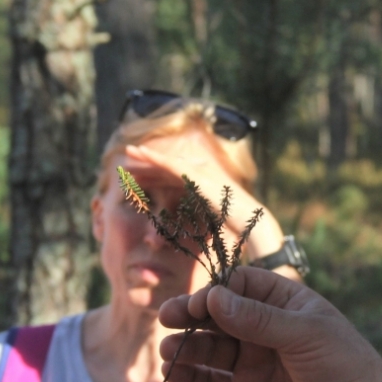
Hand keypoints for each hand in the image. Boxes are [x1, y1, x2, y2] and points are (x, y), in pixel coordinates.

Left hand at [121, 142, 285, 262]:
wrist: (254, 225)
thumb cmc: (236, 228)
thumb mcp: (211, 221)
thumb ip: (198, 216)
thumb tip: (187, 226)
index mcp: (201, 184)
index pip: (174, 178)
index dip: (155, 176)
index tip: (137, 179)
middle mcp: (202, 174)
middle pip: (169, 167)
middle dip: (148, 164)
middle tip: (126, 163)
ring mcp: (202, 173)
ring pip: (169, 162)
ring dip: (148, 157)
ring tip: (129, 153)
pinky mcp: (200, 176)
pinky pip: (173, 165)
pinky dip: (156, 158)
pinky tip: (142, 153)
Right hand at [159, 267, 381, 381]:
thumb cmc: (344, 371)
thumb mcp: (306, 334)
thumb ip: (258, 319)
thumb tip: (213, 299)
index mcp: (288, 306)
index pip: (241, 287)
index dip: (217, 292)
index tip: (198, 303)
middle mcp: (268, 333)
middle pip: (219, 316)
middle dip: (192, 316)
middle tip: (167, 318)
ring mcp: (255, 365)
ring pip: (210, 349)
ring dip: (186, 347)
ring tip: (168, 350)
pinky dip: (189, 377)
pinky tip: (173, 372)